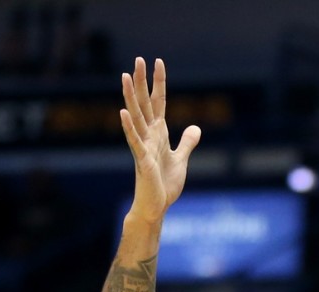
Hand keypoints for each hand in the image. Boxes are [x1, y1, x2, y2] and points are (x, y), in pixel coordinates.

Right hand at [119, 57, 200, 223]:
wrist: (156, 206)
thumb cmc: (164, 184)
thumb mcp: (181, 159)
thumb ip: (187, 143)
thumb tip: (196, 127)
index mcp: (159, 133)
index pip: (159, 102)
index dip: (159, 83)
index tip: (158, 62)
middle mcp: (149, 136)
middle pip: (145, 103)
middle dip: (142, 82)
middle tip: (138, 59)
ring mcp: (144, 146)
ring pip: (137, 117)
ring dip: (130, 96)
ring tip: (125, 76)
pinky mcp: (143, 161)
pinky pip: (135, 141)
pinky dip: (129, 127)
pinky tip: (123, 112)